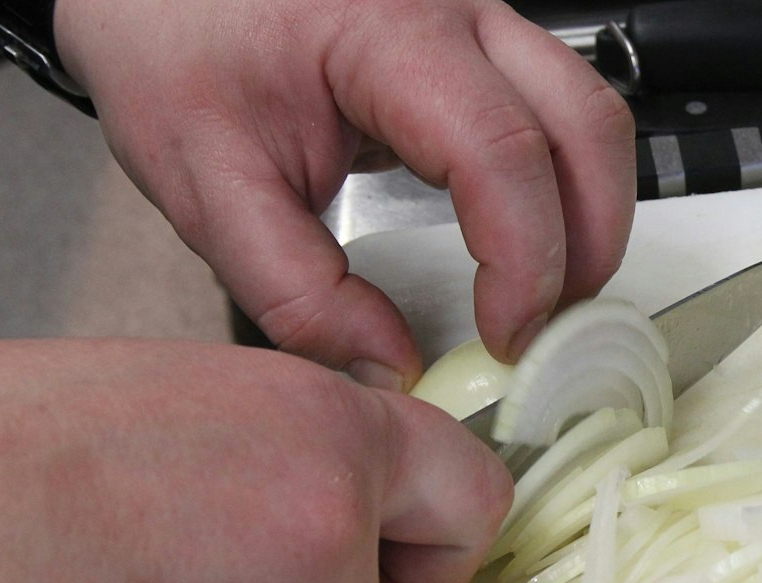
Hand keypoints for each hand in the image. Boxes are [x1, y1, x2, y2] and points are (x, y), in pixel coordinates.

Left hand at [53, 0, 636, 385]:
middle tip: (543, 331)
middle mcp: (454, 10)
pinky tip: (521, 243)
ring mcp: (477, 17)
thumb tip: (389, 369)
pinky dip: (561, 187)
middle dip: (588, 246)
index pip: (503, 153)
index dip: (524, 262)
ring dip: (589, 216)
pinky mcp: (478, 41)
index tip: (502, 339)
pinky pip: (558, 111)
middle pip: (586, 126)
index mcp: (387, 35)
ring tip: (541, 296)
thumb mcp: (207, 186)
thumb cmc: (170, 47)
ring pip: (591, 115)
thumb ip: (296, 292)